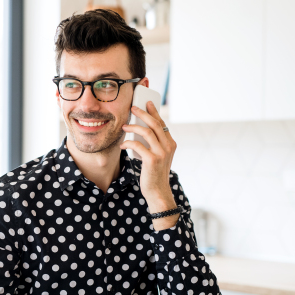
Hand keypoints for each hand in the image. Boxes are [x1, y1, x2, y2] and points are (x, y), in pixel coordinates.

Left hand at [120, 101, 177, 220]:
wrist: (157, 191)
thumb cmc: (154, 173)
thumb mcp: (157, 156)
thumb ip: (153, 144)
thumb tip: (139, 129)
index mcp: (171, 144)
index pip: (162, 123)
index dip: (154, 112)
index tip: (147, 103)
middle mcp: (168, 146)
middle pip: (155, 124)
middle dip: (143, 113)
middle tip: (133, 107)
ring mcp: (161, 153)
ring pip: (147, 132)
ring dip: (133, 127)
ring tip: (124, 126)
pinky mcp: (152, 160)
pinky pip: (138, 145)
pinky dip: (128, 142)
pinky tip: (123, 144)